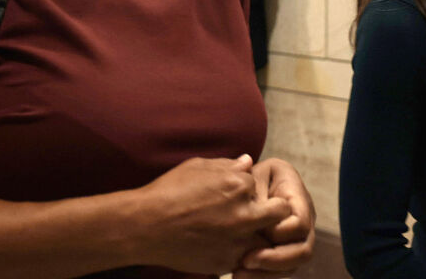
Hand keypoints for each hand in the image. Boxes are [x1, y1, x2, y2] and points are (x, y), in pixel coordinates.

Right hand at [138, 155, 290, 275]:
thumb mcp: (197, 167)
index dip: (252, 191)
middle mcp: (244, 214)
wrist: (145, 227)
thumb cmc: (168, 191)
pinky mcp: (226, 263)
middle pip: (280, 215)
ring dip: (256, 236)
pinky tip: (218, 245)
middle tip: (255, 215)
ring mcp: (237, 242)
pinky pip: (244, 259)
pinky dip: (236, 254)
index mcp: (239, 186)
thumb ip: (227, 165)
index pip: (263, 187)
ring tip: (234, 233)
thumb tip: (248, 163)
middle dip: (272, 214)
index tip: (240, 195)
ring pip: (265, 241)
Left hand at [235, 158, 315, 277]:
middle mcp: (304, 219)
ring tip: (238, 274)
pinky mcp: (283, 252)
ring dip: (266, 274)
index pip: (299, 223)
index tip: (253, 231)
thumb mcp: (250, 176)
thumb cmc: (244, 178)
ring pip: (292, 265)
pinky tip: (239, 275)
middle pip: (303, 250)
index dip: (279, 232)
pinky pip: (279, 271)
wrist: (239, 186)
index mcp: (297, 197)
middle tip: (246, 261)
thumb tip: (261, 219)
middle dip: (275, 260)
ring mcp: (296, 238)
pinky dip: (260, 276)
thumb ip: (256, 194)